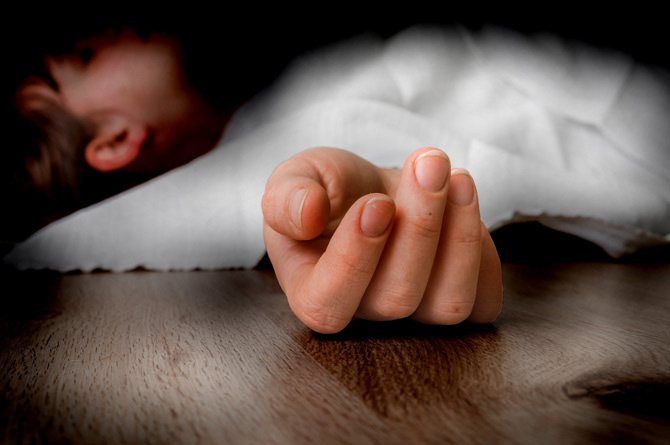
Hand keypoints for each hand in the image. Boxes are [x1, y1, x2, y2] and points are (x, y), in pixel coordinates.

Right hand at [262, 147, 502, 332]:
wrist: (374, 188)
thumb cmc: (331, 189)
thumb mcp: (296, 178)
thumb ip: (286, 196)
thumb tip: (306, 214)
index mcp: (312, 291)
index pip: (328, 304)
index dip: (354, 259)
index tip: (375, 202)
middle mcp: (365, 313)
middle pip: (396, 298)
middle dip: (419, 227)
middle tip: (428, 163)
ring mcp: (415, 314)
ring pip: (447, 304)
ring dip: (460, 237)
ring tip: (457, 176)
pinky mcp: (457, 300)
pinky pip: (484, 300)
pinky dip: (484, 251)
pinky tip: (466, 199)